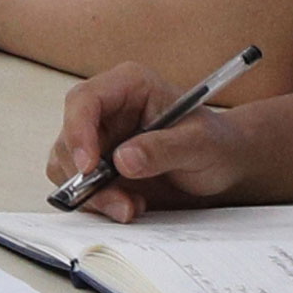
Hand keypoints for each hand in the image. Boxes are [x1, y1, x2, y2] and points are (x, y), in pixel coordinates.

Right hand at [57, 66, 262, 219]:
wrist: (224, 167)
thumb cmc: (217, 144)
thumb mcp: (200, 144)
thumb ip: (163, 149)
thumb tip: (122, 159)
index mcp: (129, 86)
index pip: (85, 100)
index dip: (79, 131)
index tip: (89, 166)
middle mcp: (107, 109)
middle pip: (69, 137)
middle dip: (86, 175)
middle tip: (119, 201)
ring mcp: (99, 138)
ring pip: (67, 165)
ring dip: (92, 194)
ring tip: (131, 206)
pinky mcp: (98, 166)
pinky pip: (78, 186)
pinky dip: (97, 202)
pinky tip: (130, 205)